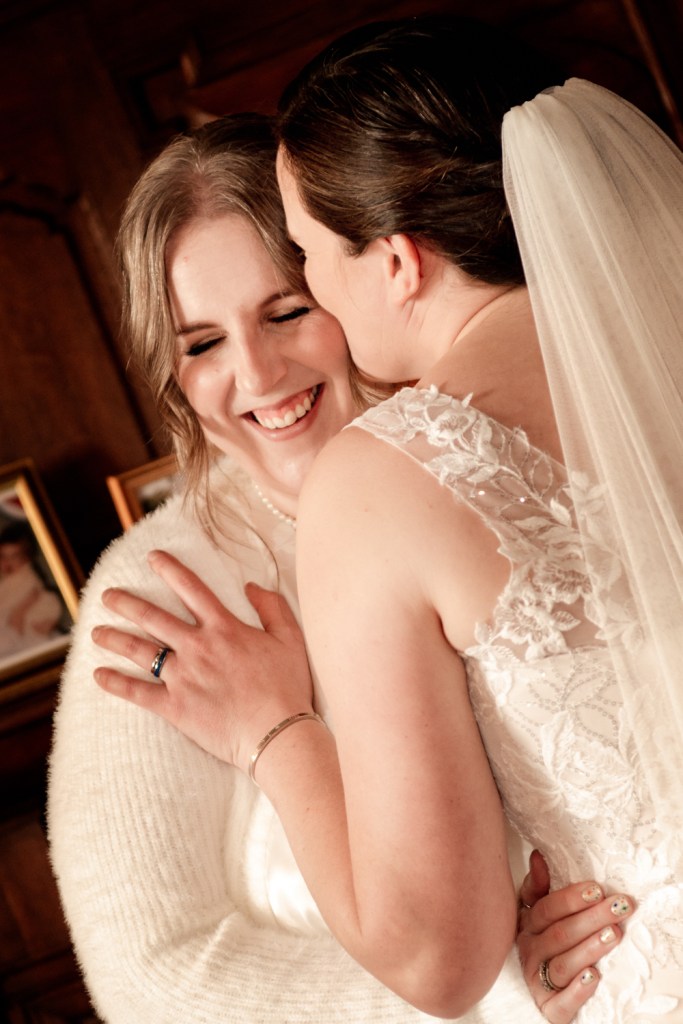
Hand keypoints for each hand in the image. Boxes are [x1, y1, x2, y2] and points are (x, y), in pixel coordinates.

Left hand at [92, 549, 314, 771]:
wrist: (277, 733)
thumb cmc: (287, 687)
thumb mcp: (290, 638)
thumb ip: (272, 607)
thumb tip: (252, 586)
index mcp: (224, 628)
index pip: (191, 589)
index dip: (170, 569)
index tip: (152, 558)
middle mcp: (197, 647)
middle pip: (153, 617)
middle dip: (126, 603)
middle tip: (108, 595)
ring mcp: (183, 677)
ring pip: (139, 651)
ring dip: (114, 638)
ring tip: (96, 632)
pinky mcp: (175, 706)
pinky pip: (138, 692)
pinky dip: (116, 683)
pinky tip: (98, 675)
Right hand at [518, 850, 634, 1022]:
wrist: (538, 993)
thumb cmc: (543, 945)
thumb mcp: (537, 915)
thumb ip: (537, 888)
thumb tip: (538, 855)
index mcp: (527, 926)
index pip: (547, 908)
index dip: (571, 898)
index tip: (597, 888)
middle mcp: (528, 951)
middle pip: (560, 933)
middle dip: (592, 918)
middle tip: (620, 907)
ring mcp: (537, 980)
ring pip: (562, 964)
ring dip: (588, 948)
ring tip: (613, 935)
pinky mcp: (548, 1008)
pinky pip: (561, 1002)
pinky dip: (577, 990)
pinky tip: (593, 976)